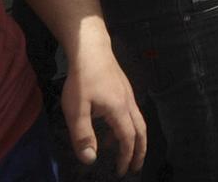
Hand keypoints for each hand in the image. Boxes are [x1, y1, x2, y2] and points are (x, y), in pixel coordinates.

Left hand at [61, 41, 146, 171]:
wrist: (91, 48)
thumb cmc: (82, 79)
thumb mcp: (76, 109)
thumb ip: (83, 135)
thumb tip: (90, 159)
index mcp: (119, 111)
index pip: (128, 139)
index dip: (126, 157)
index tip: (121, 171)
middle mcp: (129, 103)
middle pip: (141, 131)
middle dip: (140, 151)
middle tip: (135, 167)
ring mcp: (128, 94)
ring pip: (138, 121)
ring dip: (134, 139)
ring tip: (123, 152)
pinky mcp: (123, 88)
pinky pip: (131, 113)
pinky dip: (127, 127)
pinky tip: (111, 127)